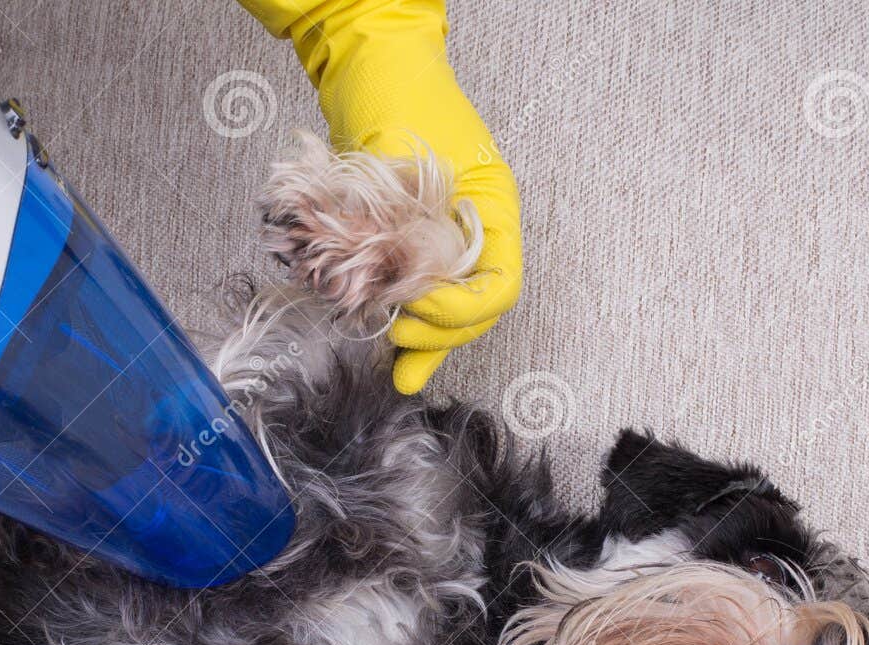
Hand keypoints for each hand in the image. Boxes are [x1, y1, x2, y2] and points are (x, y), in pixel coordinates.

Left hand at [240, 0, 521, 393]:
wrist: (369, 54)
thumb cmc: (394, 87)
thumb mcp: (395, 151)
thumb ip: (395, 217)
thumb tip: (388, 282)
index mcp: (492, 204)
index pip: (499, 285)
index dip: (459, 312)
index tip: (414, 308)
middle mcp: (477, 224)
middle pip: (479, 306)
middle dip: (442, 334)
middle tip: (398, 344)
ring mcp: (449, 233)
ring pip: (454, 306)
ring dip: (427, 341)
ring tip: (396, 366)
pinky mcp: (417, 238)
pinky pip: (426, 293)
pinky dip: (411, 323)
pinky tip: (395, 355)